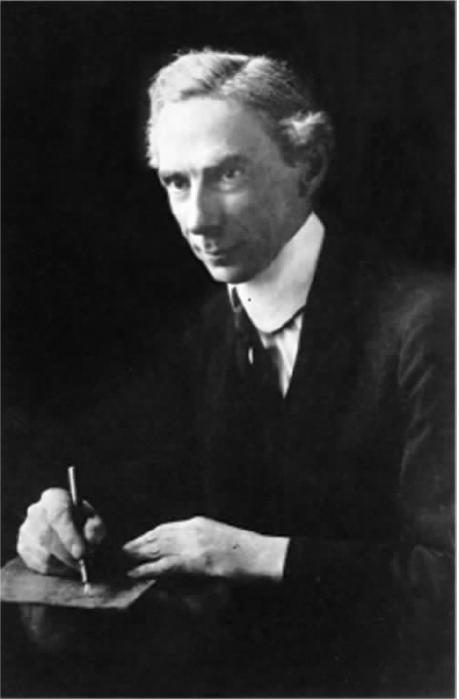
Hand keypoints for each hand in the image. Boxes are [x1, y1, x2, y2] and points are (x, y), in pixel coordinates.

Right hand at [17, 488, 105, 575]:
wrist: (68, 526)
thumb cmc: (82, 522)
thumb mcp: (94, 520)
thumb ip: (95, 527)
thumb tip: (89, 537)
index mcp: (54, 498)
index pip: (58, 514)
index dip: (69, 535)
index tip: (81, 553)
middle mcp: (36, 511)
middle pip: (49, 536)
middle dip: (68, 553)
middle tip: (82, 562)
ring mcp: (26, 530)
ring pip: (44, 553)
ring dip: (63, 562)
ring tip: (76, 562)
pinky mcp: (23, 547)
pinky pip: (39, 564)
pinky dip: (55, 568)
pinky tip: (65, 564)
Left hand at [123, 516, 287, 581]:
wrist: (261, 555)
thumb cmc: (245, 551)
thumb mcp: (219, 537)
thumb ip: (199, 540)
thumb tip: (182, 551)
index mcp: (198, 522)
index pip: (165, 527)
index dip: (147, 535)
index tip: (134, 541)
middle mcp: (192, 529)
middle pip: (157, 536)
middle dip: (138, 543)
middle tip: (119, 551)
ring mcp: (194, 544)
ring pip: (158, 548)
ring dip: (137, 554)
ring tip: (121, 560)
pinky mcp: (197, 561)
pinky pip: (166, 564)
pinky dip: (148, 568)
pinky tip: (135, 571)